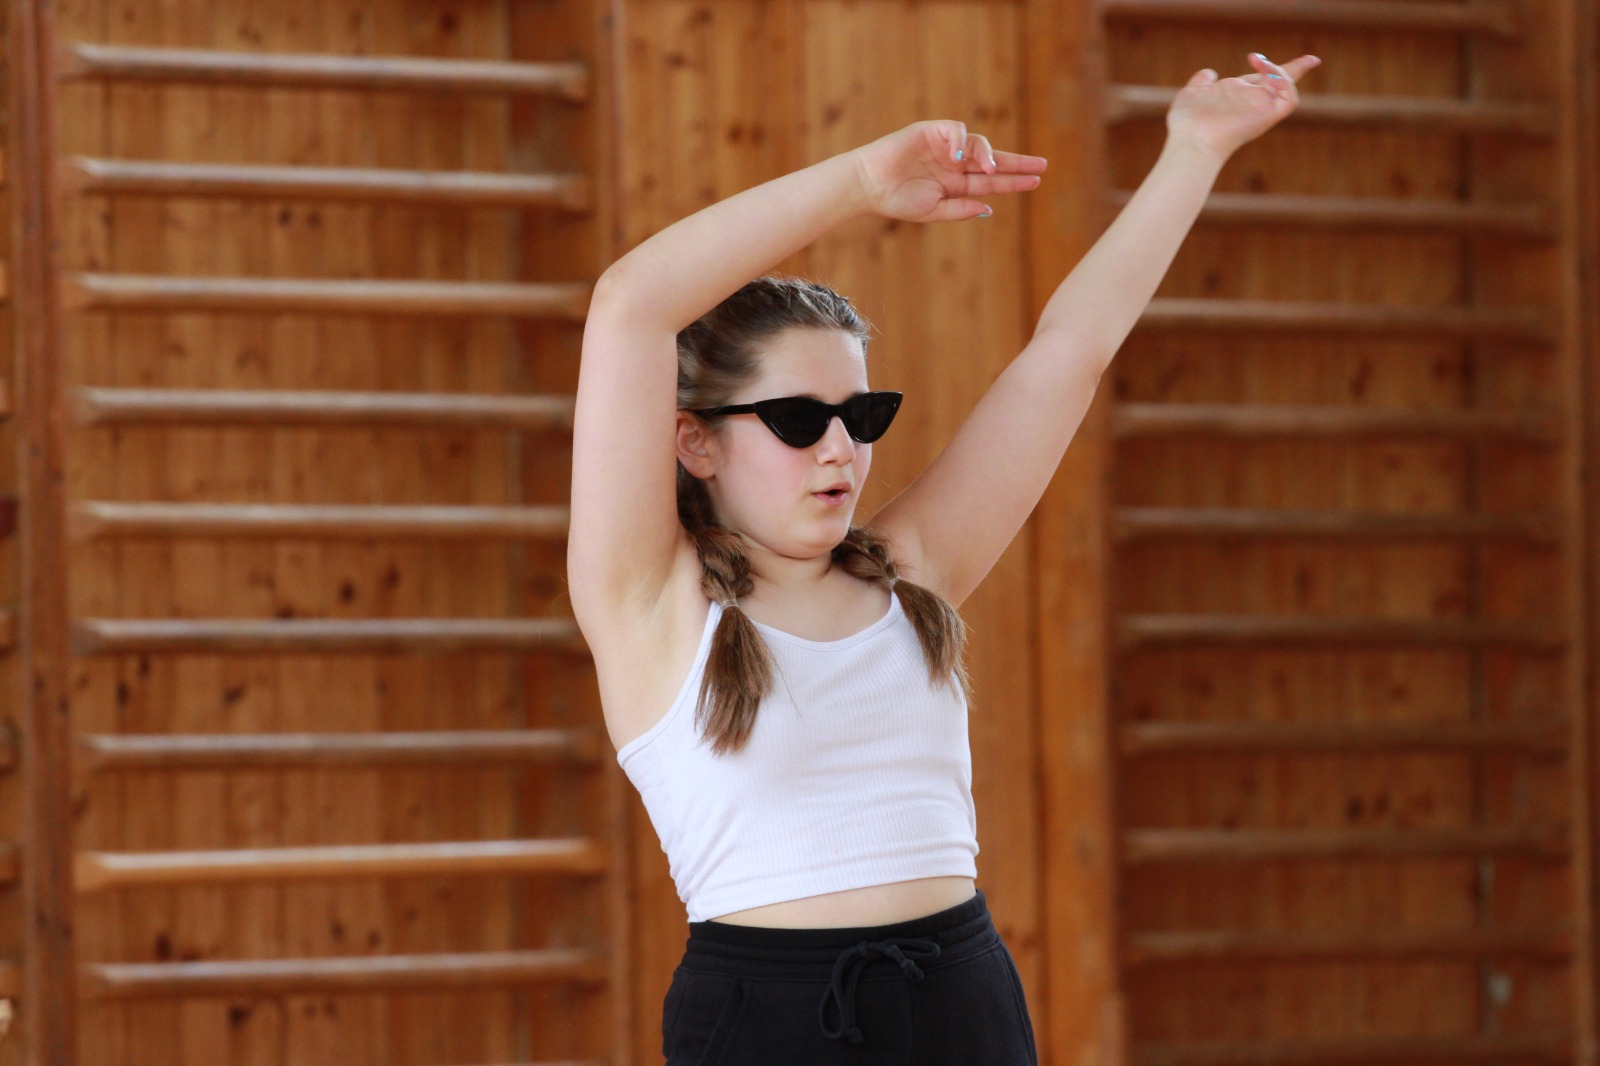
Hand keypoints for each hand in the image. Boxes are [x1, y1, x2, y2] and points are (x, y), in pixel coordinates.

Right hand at [850, 120, 1046, 222]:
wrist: (868, 185)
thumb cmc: (896, 200)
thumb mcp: (933, 211)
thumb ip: (960, 209)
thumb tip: (988, 208)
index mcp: (955, 184)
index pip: (990, 181)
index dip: (1013, 181)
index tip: (1036, 181)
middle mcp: (954, 164)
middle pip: (992, 160)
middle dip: (1016, 163)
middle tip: (1041, 166)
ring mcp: (944, 146)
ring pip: (978, 145)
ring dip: (989, 155)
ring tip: (991, 167)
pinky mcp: (932, 131)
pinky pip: (957, 131)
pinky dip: (963, 143)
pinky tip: (960, 159)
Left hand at [1167, 53, 1321, 161]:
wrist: (1191, 139)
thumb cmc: (1187, 122)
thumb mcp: (1192, 94)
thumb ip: (1202, 82)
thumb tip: (1210, 73)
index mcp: (1238, 96)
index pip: (1260, 80)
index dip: (1273, 67)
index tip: (1276, 57)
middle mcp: (1252, 103)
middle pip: (1280, 83)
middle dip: (1296, 68)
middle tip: (1311, 59)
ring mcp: (1261, 109)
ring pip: (1286, 87)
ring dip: (1279, 69)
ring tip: (1255, 59)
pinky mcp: (1267, 117)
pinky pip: (1289, 99)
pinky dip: (1285, 82)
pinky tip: (1268, 74)